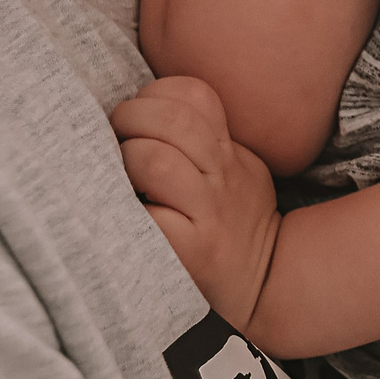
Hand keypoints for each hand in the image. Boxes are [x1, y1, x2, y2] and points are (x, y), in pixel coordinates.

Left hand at [111, 77, 281, 329]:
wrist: (263, 284)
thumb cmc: (231, 222)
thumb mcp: (236, 169)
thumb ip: (202, 139)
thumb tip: (139, 111)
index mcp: (228, 151)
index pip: (194, 96)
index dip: (156, 94)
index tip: (139, 114)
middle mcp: (221, 176)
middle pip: (173, 120)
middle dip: (130, 117)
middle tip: (116, 138)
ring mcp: (206, 213)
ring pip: (157, 160)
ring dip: (127, 158)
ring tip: (119, 174)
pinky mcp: (190, 250)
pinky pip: (149, 215)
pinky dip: (128, 206)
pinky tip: (124, 211)